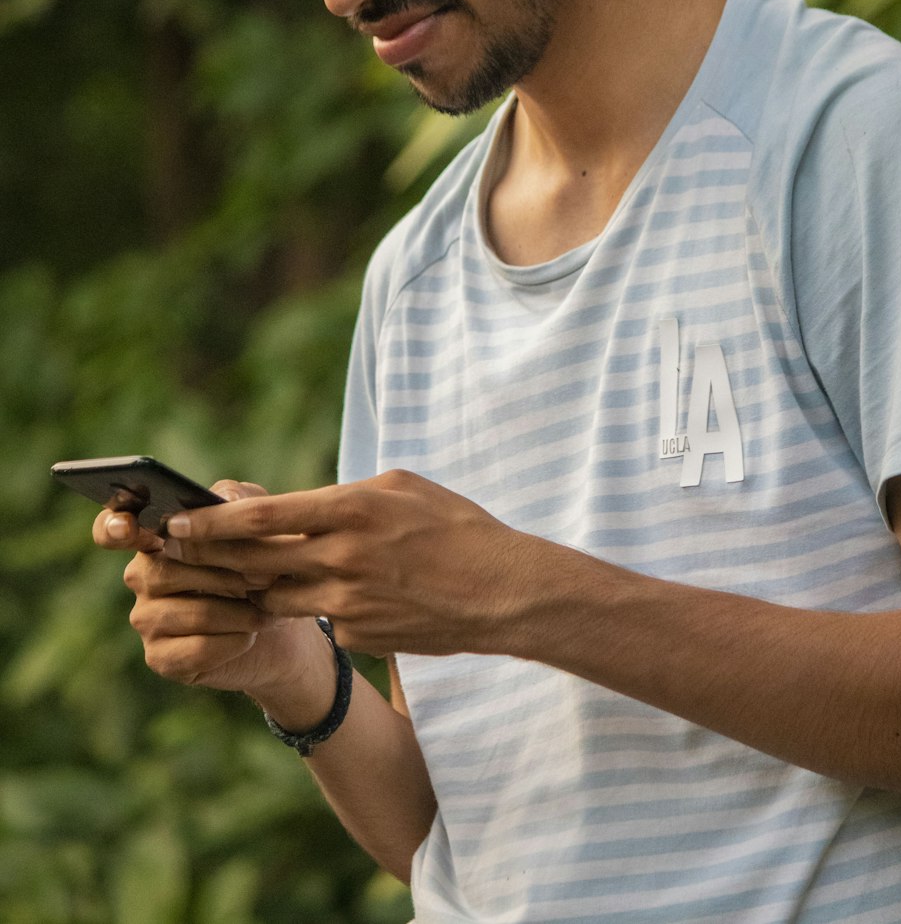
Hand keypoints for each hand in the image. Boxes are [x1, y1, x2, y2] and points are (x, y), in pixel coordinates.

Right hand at [94, 481, 331, 706]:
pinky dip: (233, 642)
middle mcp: (142, 575)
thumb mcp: (258, 521)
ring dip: (239, 612)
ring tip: (265, 610)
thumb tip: (221, 501)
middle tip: (266, 577)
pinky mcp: (160, 657)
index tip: (126, 528)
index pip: (112, 528)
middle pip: (166, 572)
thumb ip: (238, 500)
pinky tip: (249, 635)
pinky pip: (195, 650)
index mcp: (157, 537)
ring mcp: (146, 619)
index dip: (112, 527)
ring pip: (191, 612)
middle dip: (226, 574)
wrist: (283, 624)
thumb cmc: (265, 563)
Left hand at [163, 469, 536, 658]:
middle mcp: (341, 558)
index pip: (261, 517)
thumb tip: (307, 503)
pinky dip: (315, 606)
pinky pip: (320, 619)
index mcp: (351, 511)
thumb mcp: (402, 487)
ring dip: (256, 586)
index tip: (178, 520)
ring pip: (277, 598)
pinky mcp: (358, 636)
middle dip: (213, 556)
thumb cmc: (456, 527)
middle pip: (254, 562)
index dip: (212, 522)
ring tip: (245, 573)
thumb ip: (347, 494)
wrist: (501, 592)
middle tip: (182, 550)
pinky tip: (332, 594)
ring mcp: (348, 604)